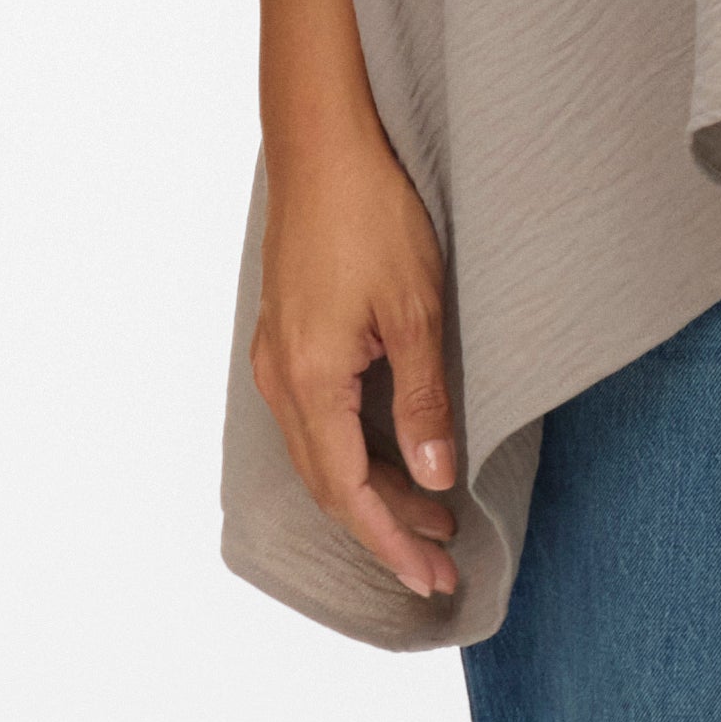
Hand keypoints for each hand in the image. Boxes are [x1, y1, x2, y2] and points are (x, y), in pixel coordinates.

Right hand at [235, 0, 460, 602]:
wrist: (323, 142)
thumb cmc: (371, 216)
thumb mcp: (418, 312)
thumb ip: (425, 401)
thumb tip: (437, 477)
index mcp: (309, 381)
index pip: (350, 492)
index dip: (392, 542)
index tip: (432, 579)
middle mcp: (281, 378)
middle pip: (331, 483)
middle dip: (386, 528)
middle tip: (443, 562)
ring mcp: (278, 357)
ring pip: (323, 452)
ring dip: (375, 489)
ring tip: (433, 514)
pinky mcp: (288, 336)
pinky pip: (318, 418)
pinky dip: (357, 451)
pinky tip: (396, 453)